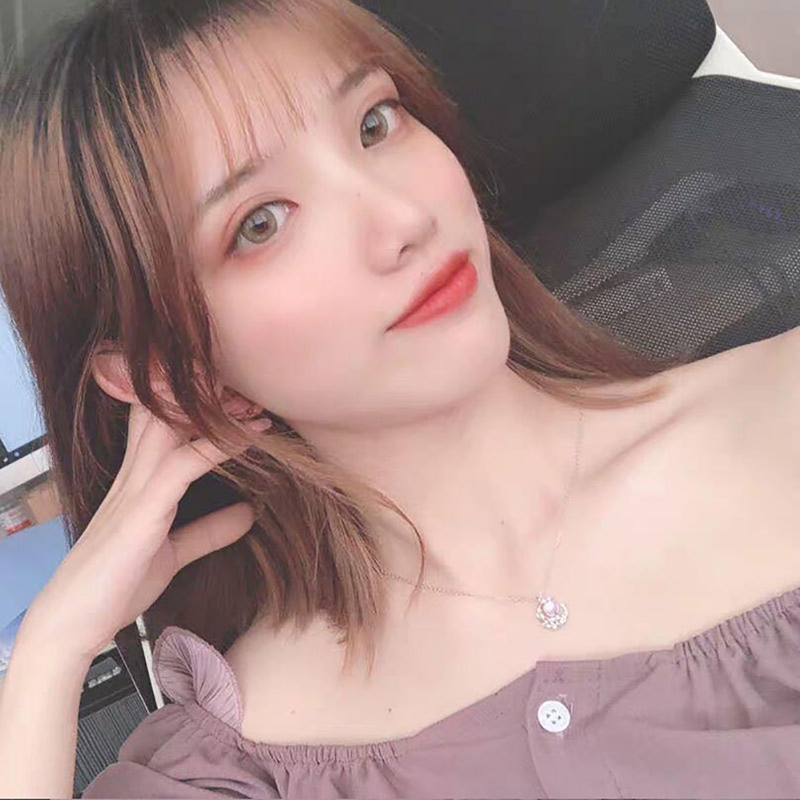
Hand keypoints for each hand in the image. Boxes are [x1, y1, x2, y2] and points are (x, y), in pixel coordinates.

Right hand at [17, 401, 270, 662]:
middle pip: (162, 409)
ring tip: (255, 408)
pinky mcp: (141, 512)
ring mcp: (134, 489)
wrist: (72, 624)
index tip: (240, 402)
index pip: (160, 420)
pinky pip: (182, 465)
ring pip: (170, 425)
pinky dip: (215, 447)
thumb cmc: (115, 585)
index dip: (196, 403)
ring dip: (215, 413)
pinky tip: (246, 438)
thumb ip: (207, 531)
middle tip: (250, 393)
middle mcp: (133, 473)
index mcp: (136, 478)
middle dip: (204, 393)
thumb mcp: (173, 552)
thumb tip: (248, 513)